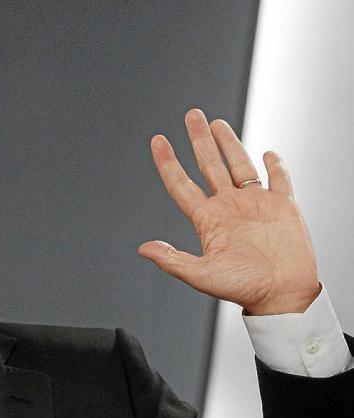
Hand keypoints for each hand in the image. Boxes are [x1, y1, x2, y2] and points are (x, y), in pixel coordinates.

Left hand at [138, 109, 319, 314]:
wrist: (282, 295)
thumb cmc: (244, 289)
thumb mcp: (202, 275)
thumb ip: (173, 260)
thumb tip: (143, 249)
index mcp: (208, 220)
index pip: (181, 184)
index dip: (168, 162)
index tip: (157, 141)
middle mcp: (228, 207)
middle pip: (209, 165)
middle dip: (199, 139)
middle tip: (191, 115)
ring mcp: (255, 204)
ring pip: (239, 164)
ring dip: (229, 143)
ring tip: (216, 124)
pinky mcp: (282, 206)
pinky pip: (278, 179)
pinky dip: (275, 165)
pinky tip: (268, 152)